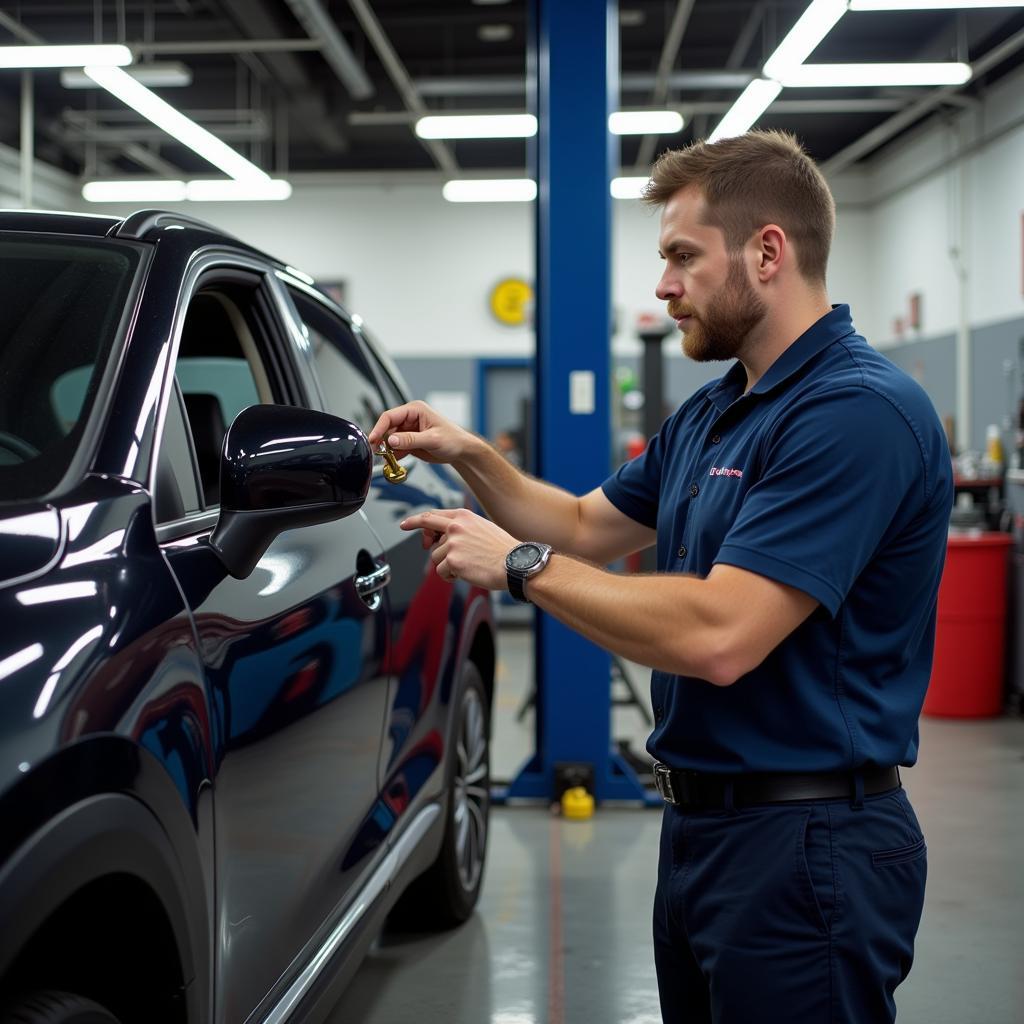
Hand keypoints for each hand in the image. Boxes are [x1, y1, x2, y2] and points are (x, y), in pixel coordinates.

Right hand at [368, 400, 475, 465]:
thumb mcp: (432, 439)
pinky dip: (393, 455)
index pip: (390, 416)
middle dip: (381, 440)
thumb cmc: (454, 439)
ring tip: (387, 459)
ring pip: (390, 439)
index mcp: (415, 410)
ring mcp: (409, 431)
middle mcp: (410, 419)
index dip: (379, 428)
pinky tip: (394, 461)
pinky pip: (396, 448)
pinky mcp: (409, 442)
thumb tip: (392, 440)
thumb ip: (411, 440)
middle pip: (387, 428)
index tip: (373, 440)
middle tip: (377, 452)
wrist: (462, 451)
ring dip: (387, 450)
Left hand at [401, 508, 518, 589]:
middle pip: (429, 534)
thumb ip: (461, 530)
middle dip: (424, 539)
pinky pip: (442, 572)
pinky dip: (451, 576)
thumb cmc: (502, 549)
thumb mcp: (482, 528)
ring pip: (436, 557)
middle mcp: (455, 527)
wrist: (515, 563)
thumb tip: (441, 541)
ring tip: (467, 565)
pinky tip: (466, 574)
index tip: (406, 524)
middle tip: (423, 542)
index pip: (432, 515)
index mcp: (463, 516)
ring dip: (448, 565)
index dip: (416, 521)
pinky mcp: (453, 561)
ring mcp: (453, 543)